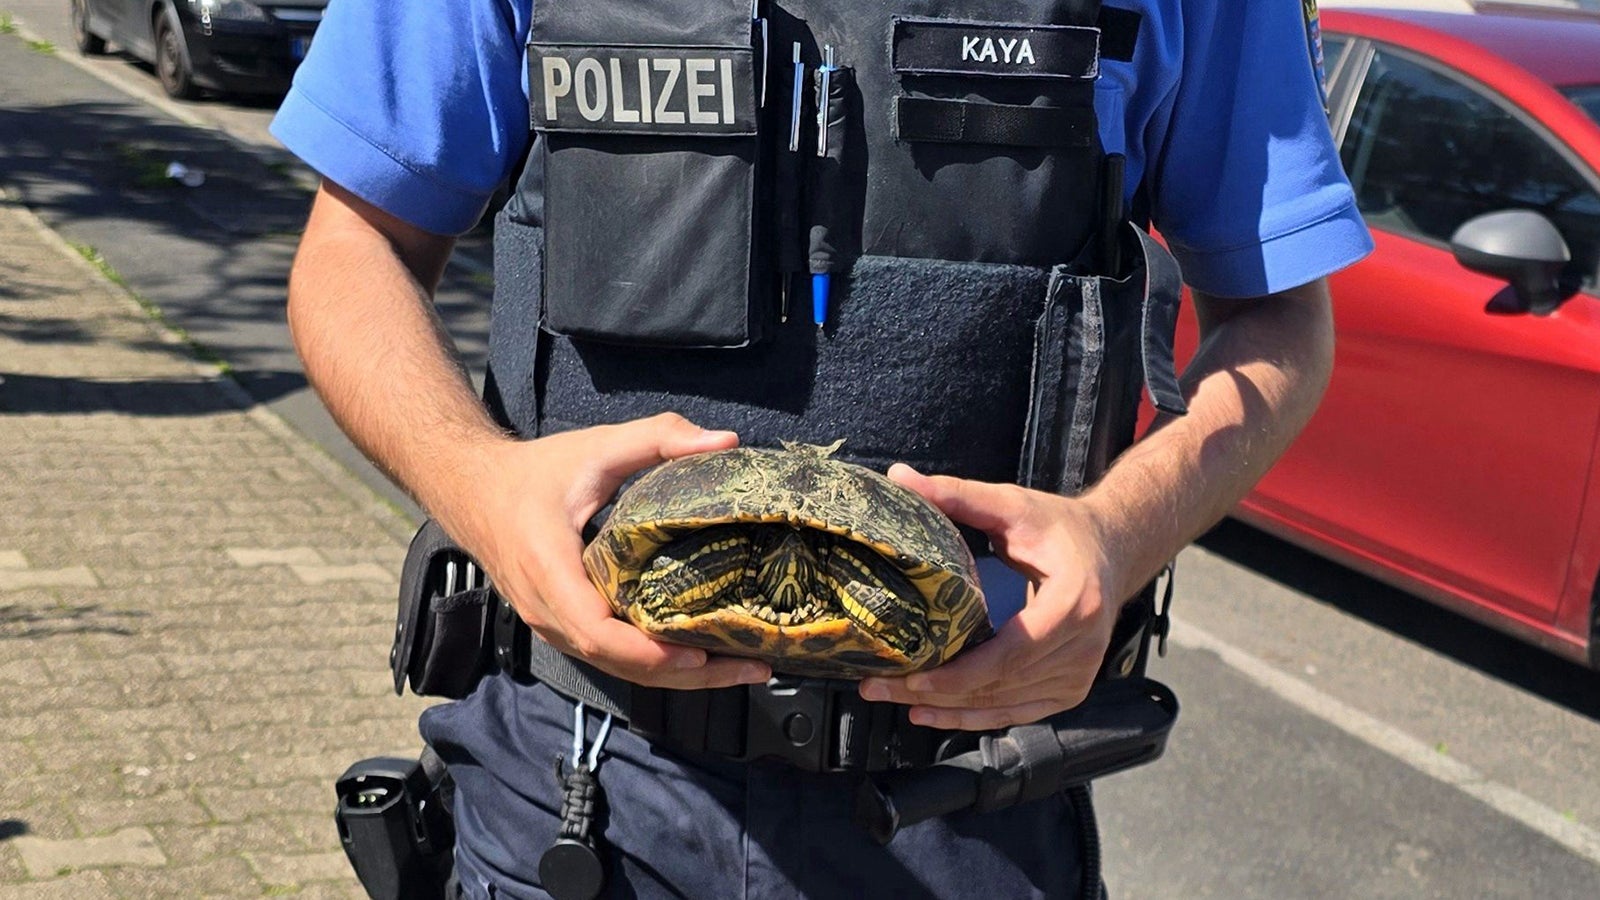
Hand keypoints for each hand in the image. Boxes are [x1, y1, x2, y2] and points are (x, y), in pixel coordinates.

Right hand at [448, 413, 771, 689]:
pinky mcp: (560, 626)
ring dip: (675, 676)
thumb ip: (659, 437)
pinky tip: (697, 655)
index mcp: (550, 567)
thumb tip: (725, 441)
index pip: (596, 631)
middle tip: (750, 667)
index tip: (698, 654)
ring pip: (615, 668)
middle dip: (685, 675)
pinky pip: (608, 656)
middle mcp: (546, 608)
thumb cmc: (535, 471)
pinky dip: (653, 663)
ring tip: (738, 666)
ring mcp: (550, 624)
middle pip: (617, 663)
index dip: (648, 651)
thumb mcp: (597, 446)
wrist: (473, 490)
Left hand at [858, 464, 1120, 730]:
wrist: (1112, 550)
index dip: (959, 673)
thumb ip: (956, 494)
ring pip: (1004, 705)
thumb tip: (898, 476)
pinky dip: (973, 717)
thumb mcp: (1011, 505)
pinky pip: (1018, 712)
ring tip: (893, 699)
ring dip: (947, 710)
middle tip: (877, 688)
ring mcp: (1080, 675)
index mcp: (1073, 604)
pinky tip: (931, 713)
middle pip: (1000, 685)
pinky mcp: (1072, 690)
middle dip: (935, 693)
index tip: (910, 677)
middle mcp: (1082, 648)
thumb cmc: (1059, 527)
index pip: (1011, 653)